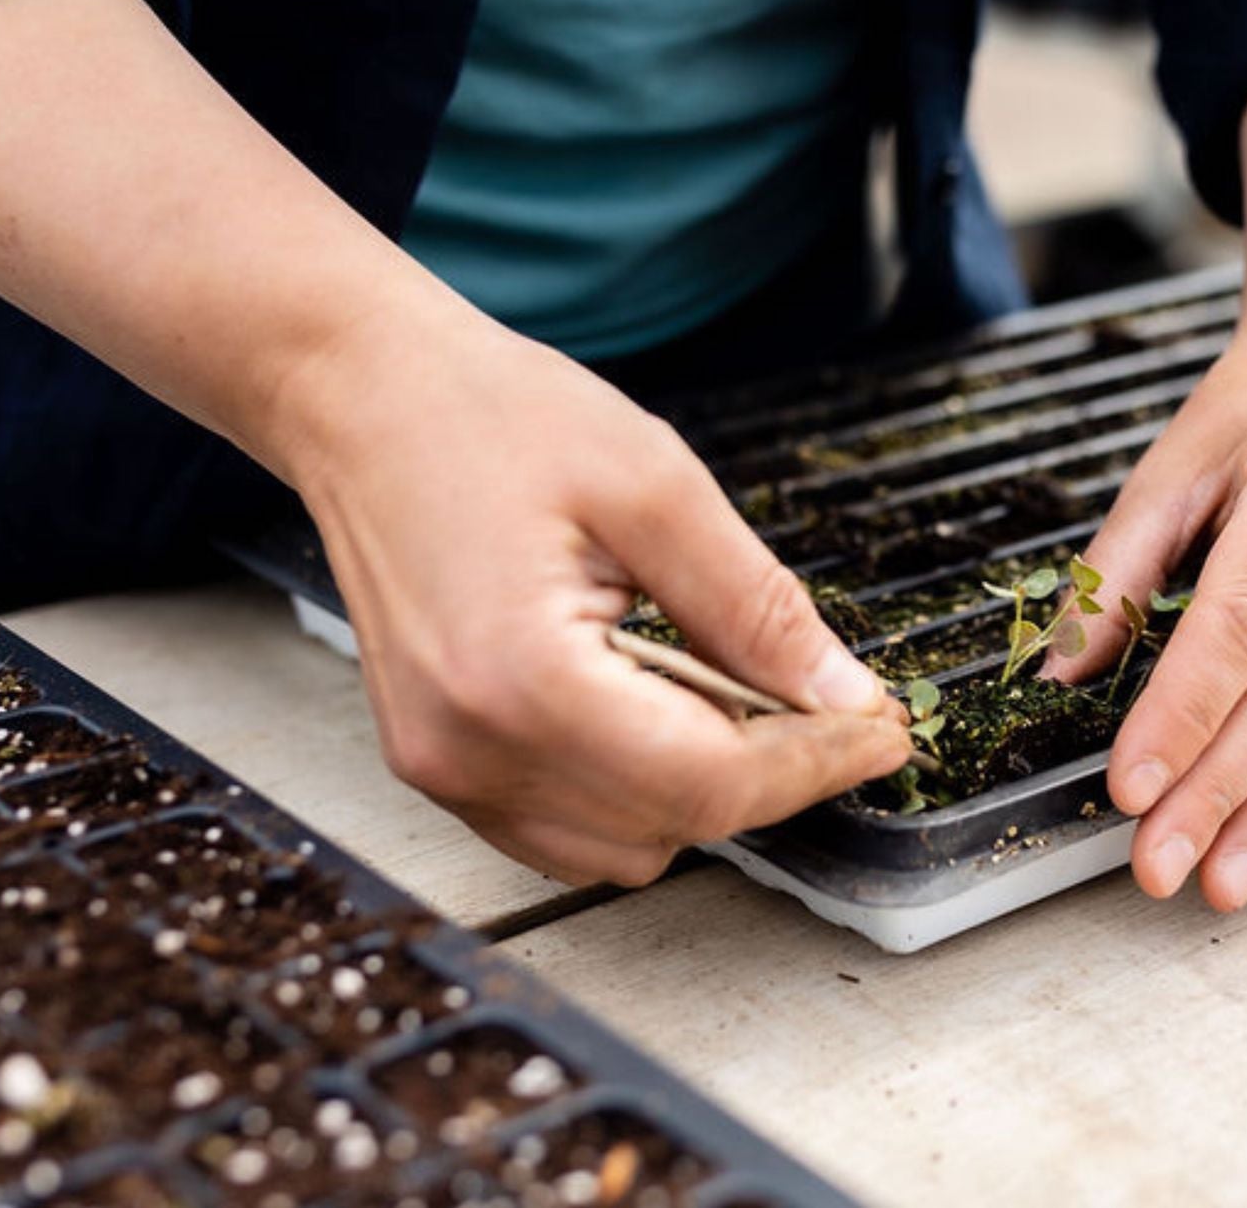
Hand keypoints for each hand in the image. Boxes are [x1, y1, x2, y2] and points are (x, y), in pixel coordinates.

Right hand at [283, 321, 910, 885]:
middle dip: (770, 774)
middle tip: (831, 703)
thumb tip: (844, 694)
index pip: (709, 782)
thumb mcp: (656, 486)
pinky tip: (657, 705)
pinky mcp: (435, 764)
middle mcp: (468, 750)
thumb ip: (755, 606)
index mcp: (521, 681)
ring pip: (622, 849)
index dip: (816, 764)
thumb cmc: (490, 417)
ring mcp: (442, 768)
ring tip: (728, 690)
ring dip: (700, 789)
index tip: (882, 730)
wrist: (363, 396)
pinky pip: (564, 828)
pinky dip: (634, 790)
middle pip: (674, 824)